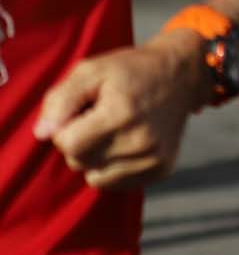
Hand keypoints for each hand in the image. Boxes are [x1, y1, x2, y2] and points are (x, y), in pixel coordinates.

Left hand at [34, 38, 208, 190]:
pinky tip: (124, 144)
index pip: (68, 145)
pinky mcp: (161, 169)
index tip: (83, 111)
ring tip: (113, 131)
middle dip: (80, 142)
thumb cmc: (129, 70)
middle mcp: (141, 143)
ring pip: (95, 177)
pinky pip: (116, 183)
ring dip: (95, 158)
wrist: (181, 75)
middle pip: (79, 162)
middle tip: (99, 118)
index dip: (66, 128)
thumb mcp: (90, 71)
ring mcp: (154, 159)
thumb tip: (42, 134)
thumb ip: (60, 100)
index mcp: (121, 115)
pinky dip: (112, 167)